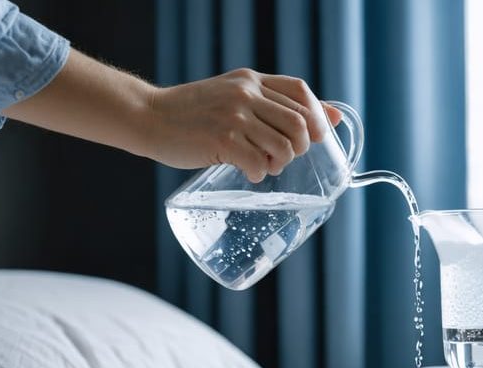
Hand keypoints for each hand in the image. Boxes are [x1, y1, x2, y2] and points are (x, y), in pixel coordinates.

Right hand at [146, 68, 342, 181]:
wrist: (149, 117)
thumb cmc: (194, 113)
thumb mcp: (234, 96)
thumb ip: (274, 103)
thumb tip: (334, 117)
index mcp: (251, 80)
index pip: (300, 91)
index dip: (316, 116)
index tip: (315, 136)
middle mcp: (245, 93)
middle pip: (299, 122)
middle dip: (300, 147)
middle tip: (284, 157)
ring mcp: (234, 116)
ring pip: (283, 146)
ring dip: (280, 163)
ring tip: (264, 165)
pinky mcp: (222, 140)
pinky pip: (259, 163)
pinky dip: (259, 173)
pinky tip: (247, 172)